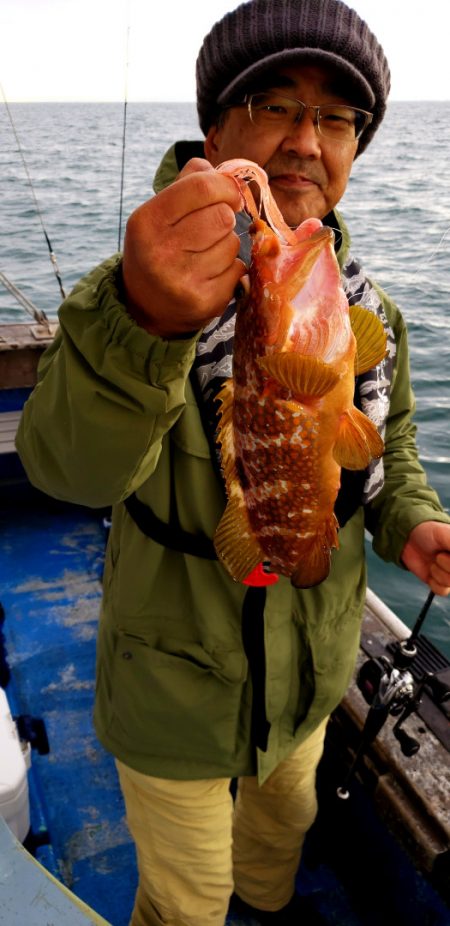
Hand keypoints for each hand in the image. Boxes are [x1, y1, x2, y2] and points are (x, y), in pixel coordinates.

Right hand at [122, 158, 245, 337]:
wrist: (144, 309)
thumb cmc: (158, 250)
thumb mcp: (158, 214)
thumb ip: (187, 184)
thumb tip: (223, 170)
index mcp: (147, 222)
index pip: (201, 187)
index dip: (225, 186)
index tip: (230, 194)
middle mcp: (161, 251)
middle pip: (222, 216)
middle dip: (224, 219)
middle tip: (211, 230)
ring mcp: (183, 280)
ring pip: (232, 244)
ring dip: (226, 246)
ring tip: (204, 257)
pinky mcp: (204, 302)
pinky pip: (238, 270)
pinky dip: (230, 270)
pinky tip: (210, 276)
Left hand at [401, 521, 449, 595]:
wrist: (407, 537)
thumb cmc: (428, 530)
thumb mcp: (446, 534)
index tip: (444, 554)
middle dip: (448, 566)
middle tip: (439, 555)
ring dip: (439, 572)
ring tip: (434, 559)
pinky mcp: (440, 582)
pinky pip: (442, 590)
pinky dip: (433, 581)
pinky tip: (430, 570)